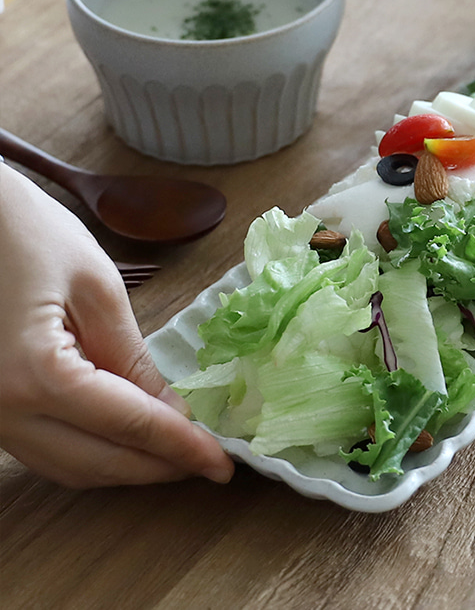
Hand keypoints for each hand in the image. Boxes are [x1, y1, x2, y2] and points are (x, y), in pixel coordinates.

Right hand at [0, 164, 233, 487]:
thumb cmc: (27, 234)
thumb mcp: (97, 289)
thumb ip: (133, 358)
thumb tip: (171, 410)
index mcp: (35, 376)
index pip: (129, 426)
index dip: (183, 448)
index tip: (225, 465)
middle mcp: (2, 411)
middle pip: (96, 462)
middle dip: (158, 468)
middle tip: (210, 464)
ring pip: (68, 466)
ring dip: (126, 466)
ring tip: (179, 455)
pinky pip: (46, 448)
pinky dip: (93, 451)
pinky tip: (129, 439)